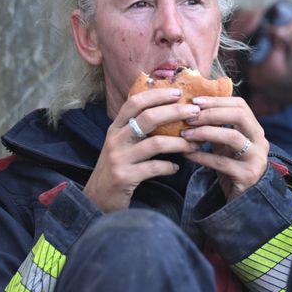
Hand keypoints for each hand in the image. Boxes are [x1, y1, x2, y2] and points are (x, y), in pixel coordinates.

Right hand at [83, 88, 200, 212]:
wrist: (97, 198)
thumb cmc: (117, 167)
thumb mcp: (122, 143)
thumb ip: (139, 128)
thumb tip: (168, 110)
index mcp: (116, 127)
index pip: (134, 102)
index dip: (157, 95)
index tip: (178, 92)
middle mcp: (115, 139)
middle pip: (148, 118)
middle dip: (175, 112)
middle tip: (195, 112)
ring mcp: (119, 158)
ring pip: (155, 143)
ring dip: (179, 142)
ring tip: (194, 144)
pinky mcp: (124, 177)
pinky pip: (154, 167)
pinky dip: (169, 166)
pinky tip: (176, 167)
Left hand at [181, 96, 268, 201]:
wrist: (245, 200)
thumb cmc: (232, 168)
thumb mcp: (226, 146)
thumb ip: (216, 129)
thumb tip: (192, 110)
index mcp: (255, 130)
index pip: (240, 105)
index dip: (217, 101)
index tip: (195, 101)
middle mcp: (260, 141)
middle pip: (239, 116)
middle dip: (211, 113)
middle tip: (189, 117)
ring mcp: (256, 159)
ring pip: (232, 137)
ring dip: (206, 132)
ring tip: (185, 134)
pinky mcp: (247, 176)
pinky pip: (221, 162)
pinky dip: (202, 156)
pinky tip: (187, 153)